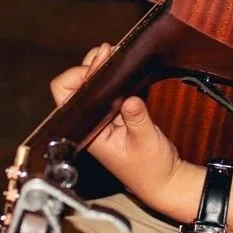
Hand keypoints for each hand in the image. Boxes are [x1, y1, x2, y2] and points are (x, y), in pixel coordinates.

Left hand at [50, 44, 200, 221]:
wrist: (164, 182)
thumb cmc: (152, 169)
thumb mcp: (146, 142)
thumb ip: (137, 119)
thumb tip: (129, 98)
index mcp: (89, 133)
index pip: (67, 97)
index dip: (79, 77)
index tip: (100, 65)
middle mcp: (91, 124)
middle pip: (77, 87)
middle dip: (90, 66)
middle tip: (107, 51)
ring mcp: (103, 119)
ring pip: (92, 87)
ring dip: (100, 68)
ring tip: (112, 53)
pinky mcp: (116, 116)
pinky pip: (108, 91)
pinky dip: (112, 76)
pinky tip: (120, 65)